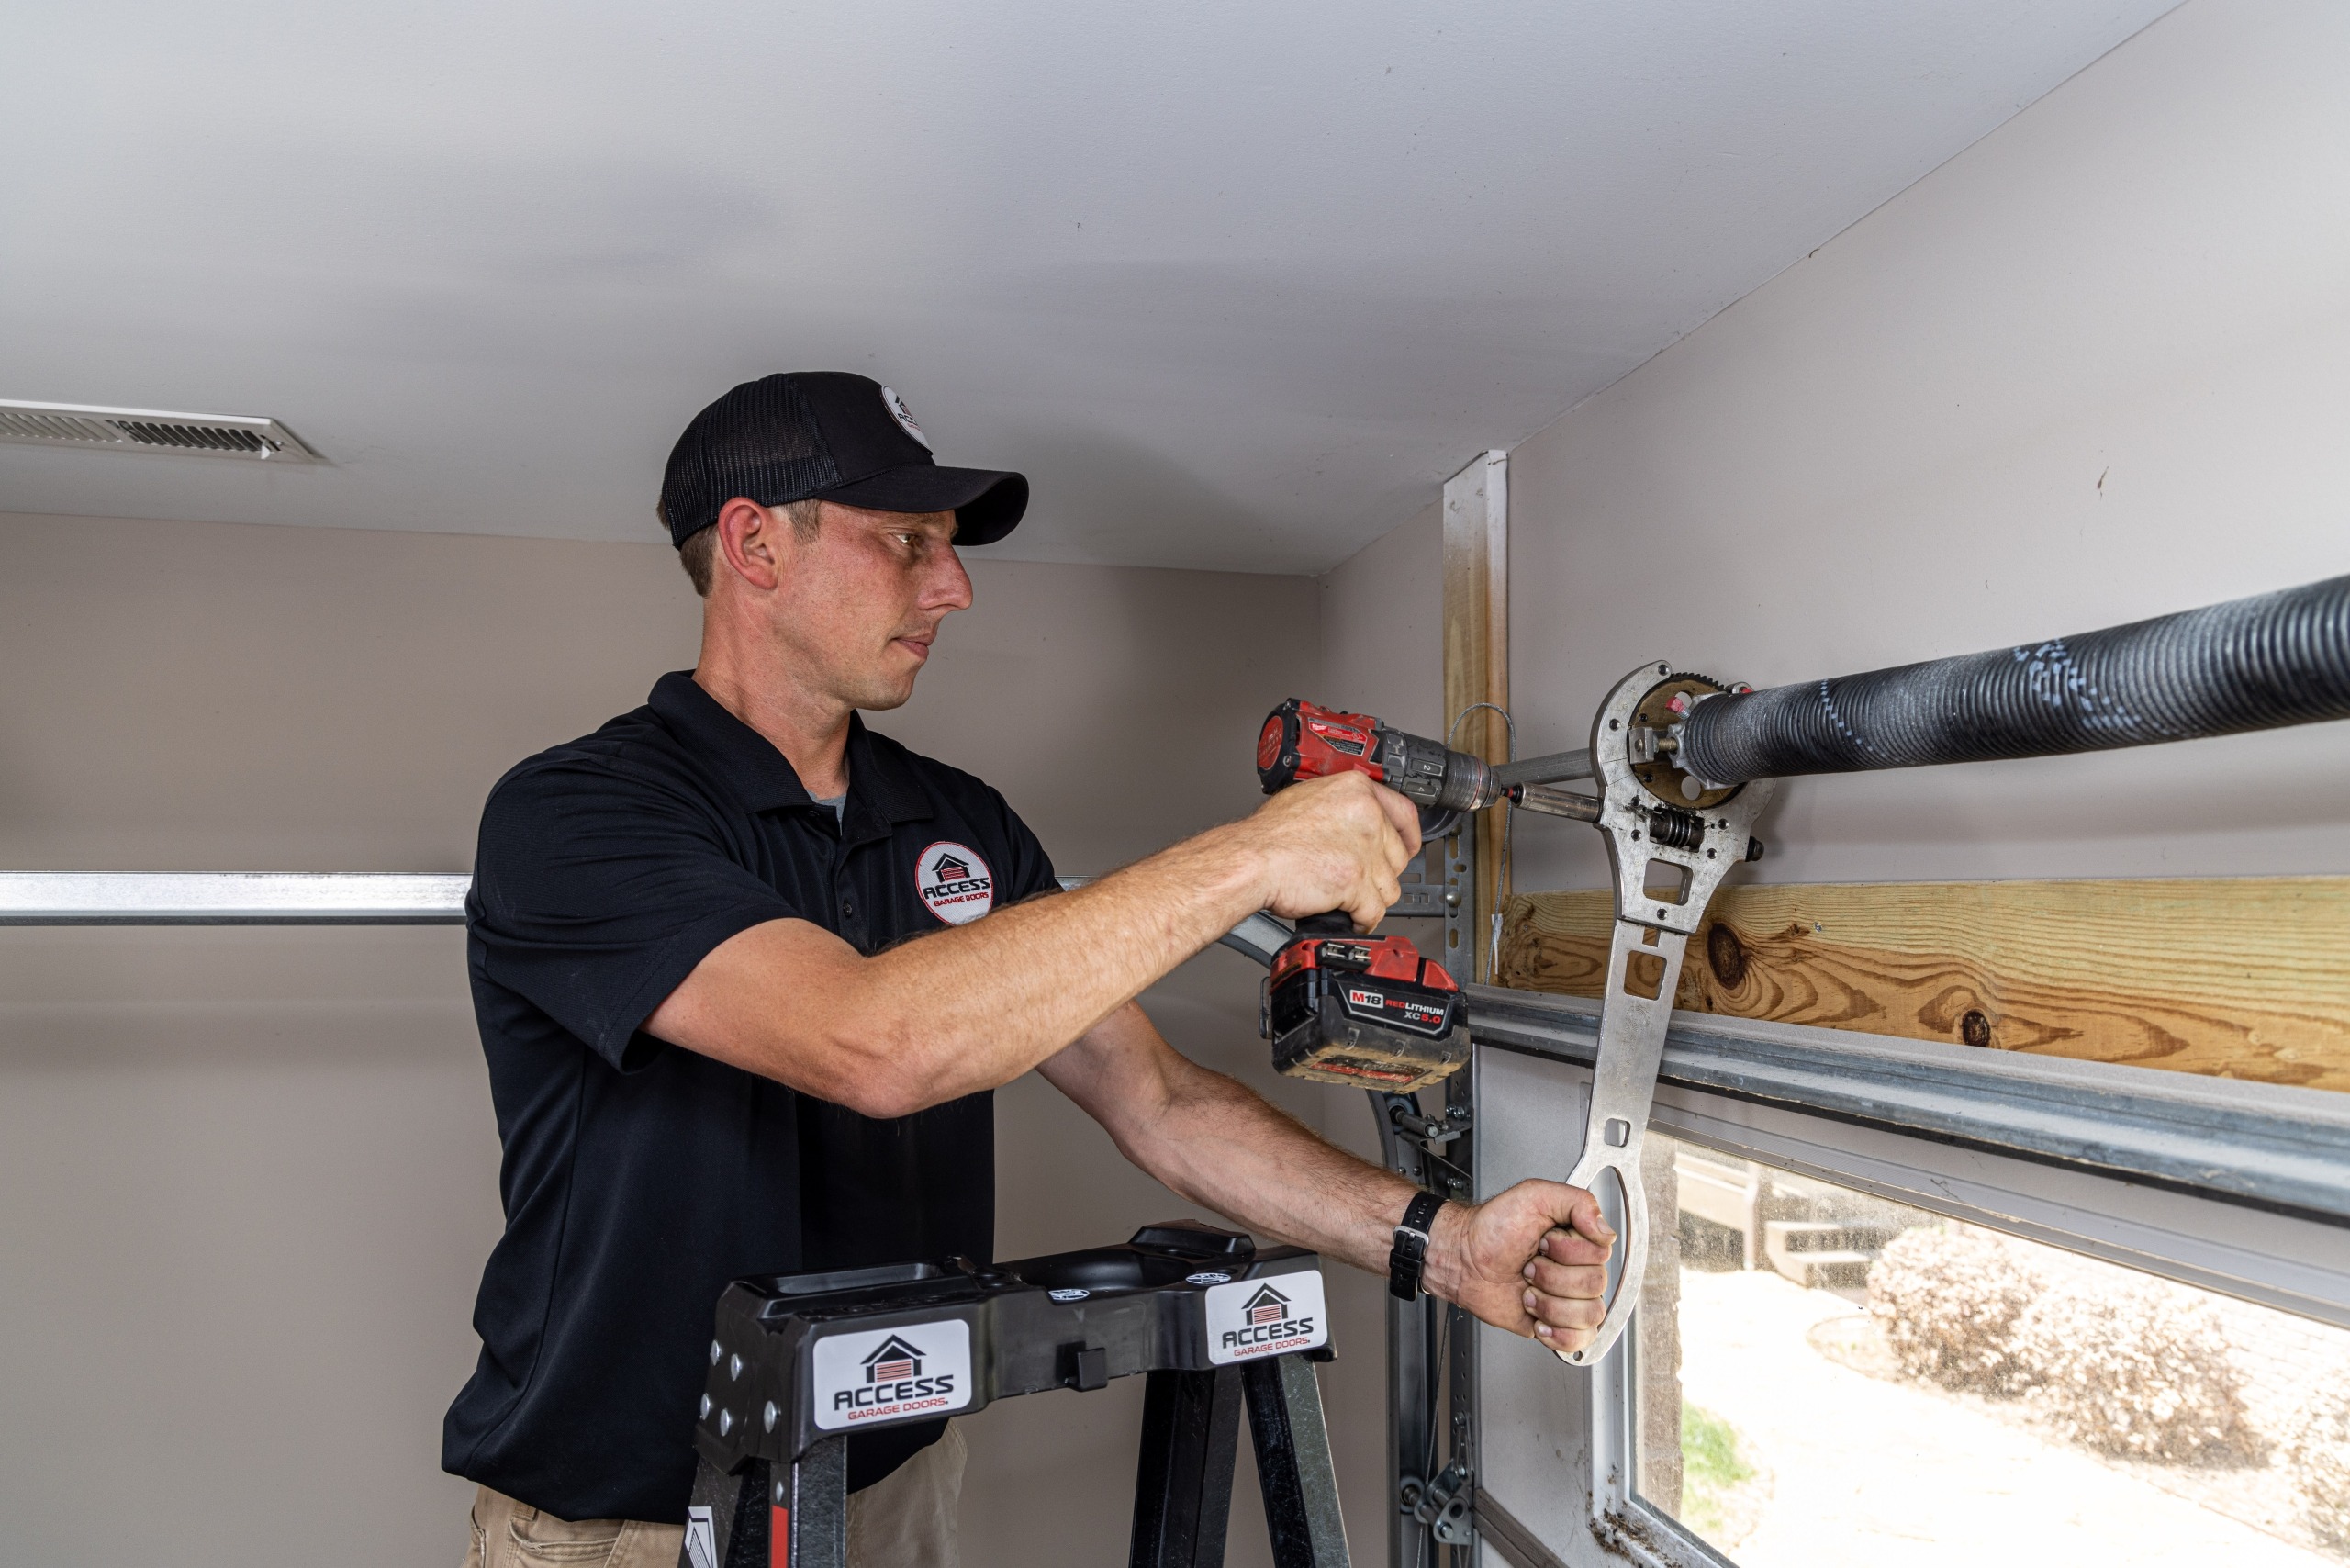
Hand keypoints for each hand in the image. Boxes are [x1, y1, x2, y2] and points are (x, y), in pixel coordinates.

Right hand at [1239, 772, 1420, 929]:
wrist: (1250, 860)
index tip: (1408, 847)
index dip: (1408, 837)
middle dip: (1381, 874)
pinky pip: (1374, 910)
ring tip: (1349, 900)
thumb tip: (1355, 823)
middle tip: (1361, 880)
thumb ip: (1341, 808)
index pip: (1404, 813)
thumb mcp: (1308, 800)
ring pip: (1389, 886)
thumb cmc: (1267, 835)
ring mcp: (1364, 849)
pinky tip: (1349, 916)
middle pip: (1398, 855)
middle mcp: (1366, 816)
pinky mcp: (1356, 881)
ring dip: (1370, 898)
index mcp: (1356, 790)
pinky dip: (1363, 919)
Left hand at [1421, 1180, 1615, 1353]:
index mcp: (1578, 1238)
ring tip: (1529, 1291)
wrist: (1463, 1260)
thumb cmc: (1491, 1228)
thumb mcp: (1534, 1195)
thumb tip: (1606, 1230)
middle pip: (1595, 1284)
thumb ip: (1577, 1202)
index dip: (1567, 1251)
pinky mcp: (1558, 1323)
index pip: (1601, 1253)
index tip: (1543, 1241)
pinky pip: (1581, 1339)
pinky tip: (1540, 1320)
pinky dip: (1560, 1334)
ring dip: (1551, 1305)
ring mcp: (1569, 1297)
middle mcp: (1578, 1268)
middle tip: (1530, 1266)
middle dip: (1552, 1276)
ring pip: (1590, 1313)